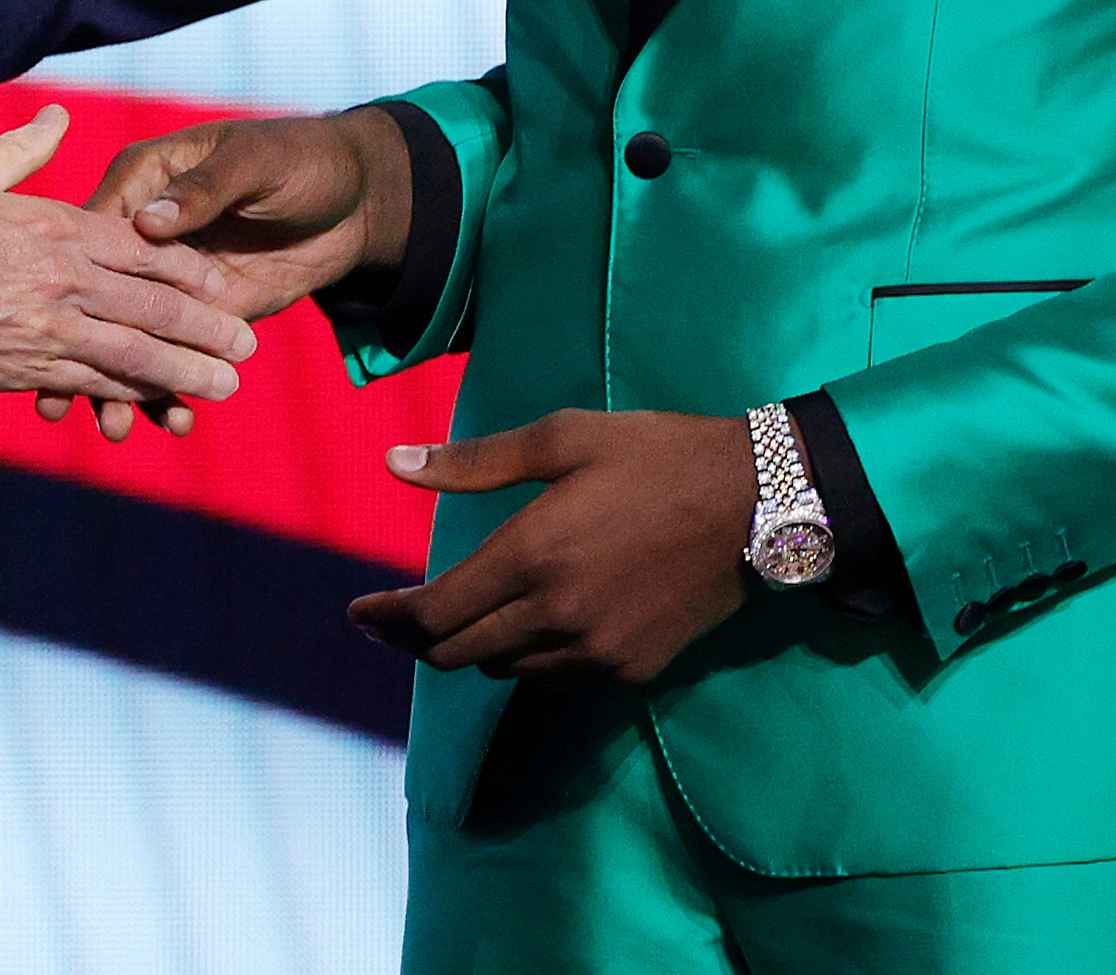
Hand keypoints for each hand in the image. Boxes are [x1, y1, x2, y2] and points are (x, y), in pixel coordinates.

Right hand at [0, 103, 256, 431]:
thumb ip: (22, 151)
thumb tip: (58, 121)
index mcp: (52, 226)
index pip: (142, 248)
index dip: (188, 268)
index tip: (220, 282)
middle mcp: (59, 278)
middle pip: (152, 305)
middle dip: (206, 328)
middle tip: (246, 346)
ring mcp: (42, 328)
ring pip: (132, 353)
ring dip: (184, 371)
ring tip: (225, 386)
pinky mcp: (17, 369)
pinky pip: (88, 382)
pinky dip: (128, 395)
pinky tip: (156, 405)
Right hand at [33, 106, 413, 439]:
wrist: (355, 200)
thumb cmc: (299, 161)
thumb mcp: (252, 164)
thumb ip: (202, 190)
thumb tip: (148, 223)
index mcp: (144, 181)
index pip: (96, 232)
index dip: (74, 278)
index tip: (52, 321)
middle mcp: (145, 234)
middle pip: (102, 295)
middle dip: (86, 347)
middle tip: (63, 401)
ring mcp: (170, 280)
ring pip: (132, 333)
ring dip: (121, 383)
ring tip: (113, 428)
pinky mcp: (200, 314)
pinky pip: (174, 354)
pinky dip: (170, 389)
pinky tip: (171, 419)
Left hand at [348, 408, 756, 687]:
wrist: (757, 502)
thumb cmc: (656, 454)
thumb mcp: (565, 438)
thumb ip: (474, 462)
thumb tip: (395, 464)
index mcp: (533, 554)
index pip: (434, 615)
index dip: (386, 620)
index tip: (358, 612)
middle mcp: (558, 615)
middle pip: (457, 655)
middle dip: (414, 640)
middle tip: (390, 620)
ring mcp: (596, 651)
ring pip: (505, 671)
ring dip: (475, 647)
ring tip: (465, 613)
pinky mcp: (630, 670)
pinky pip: (554, 677)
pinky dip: (529, 656)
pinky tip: (532, 622)